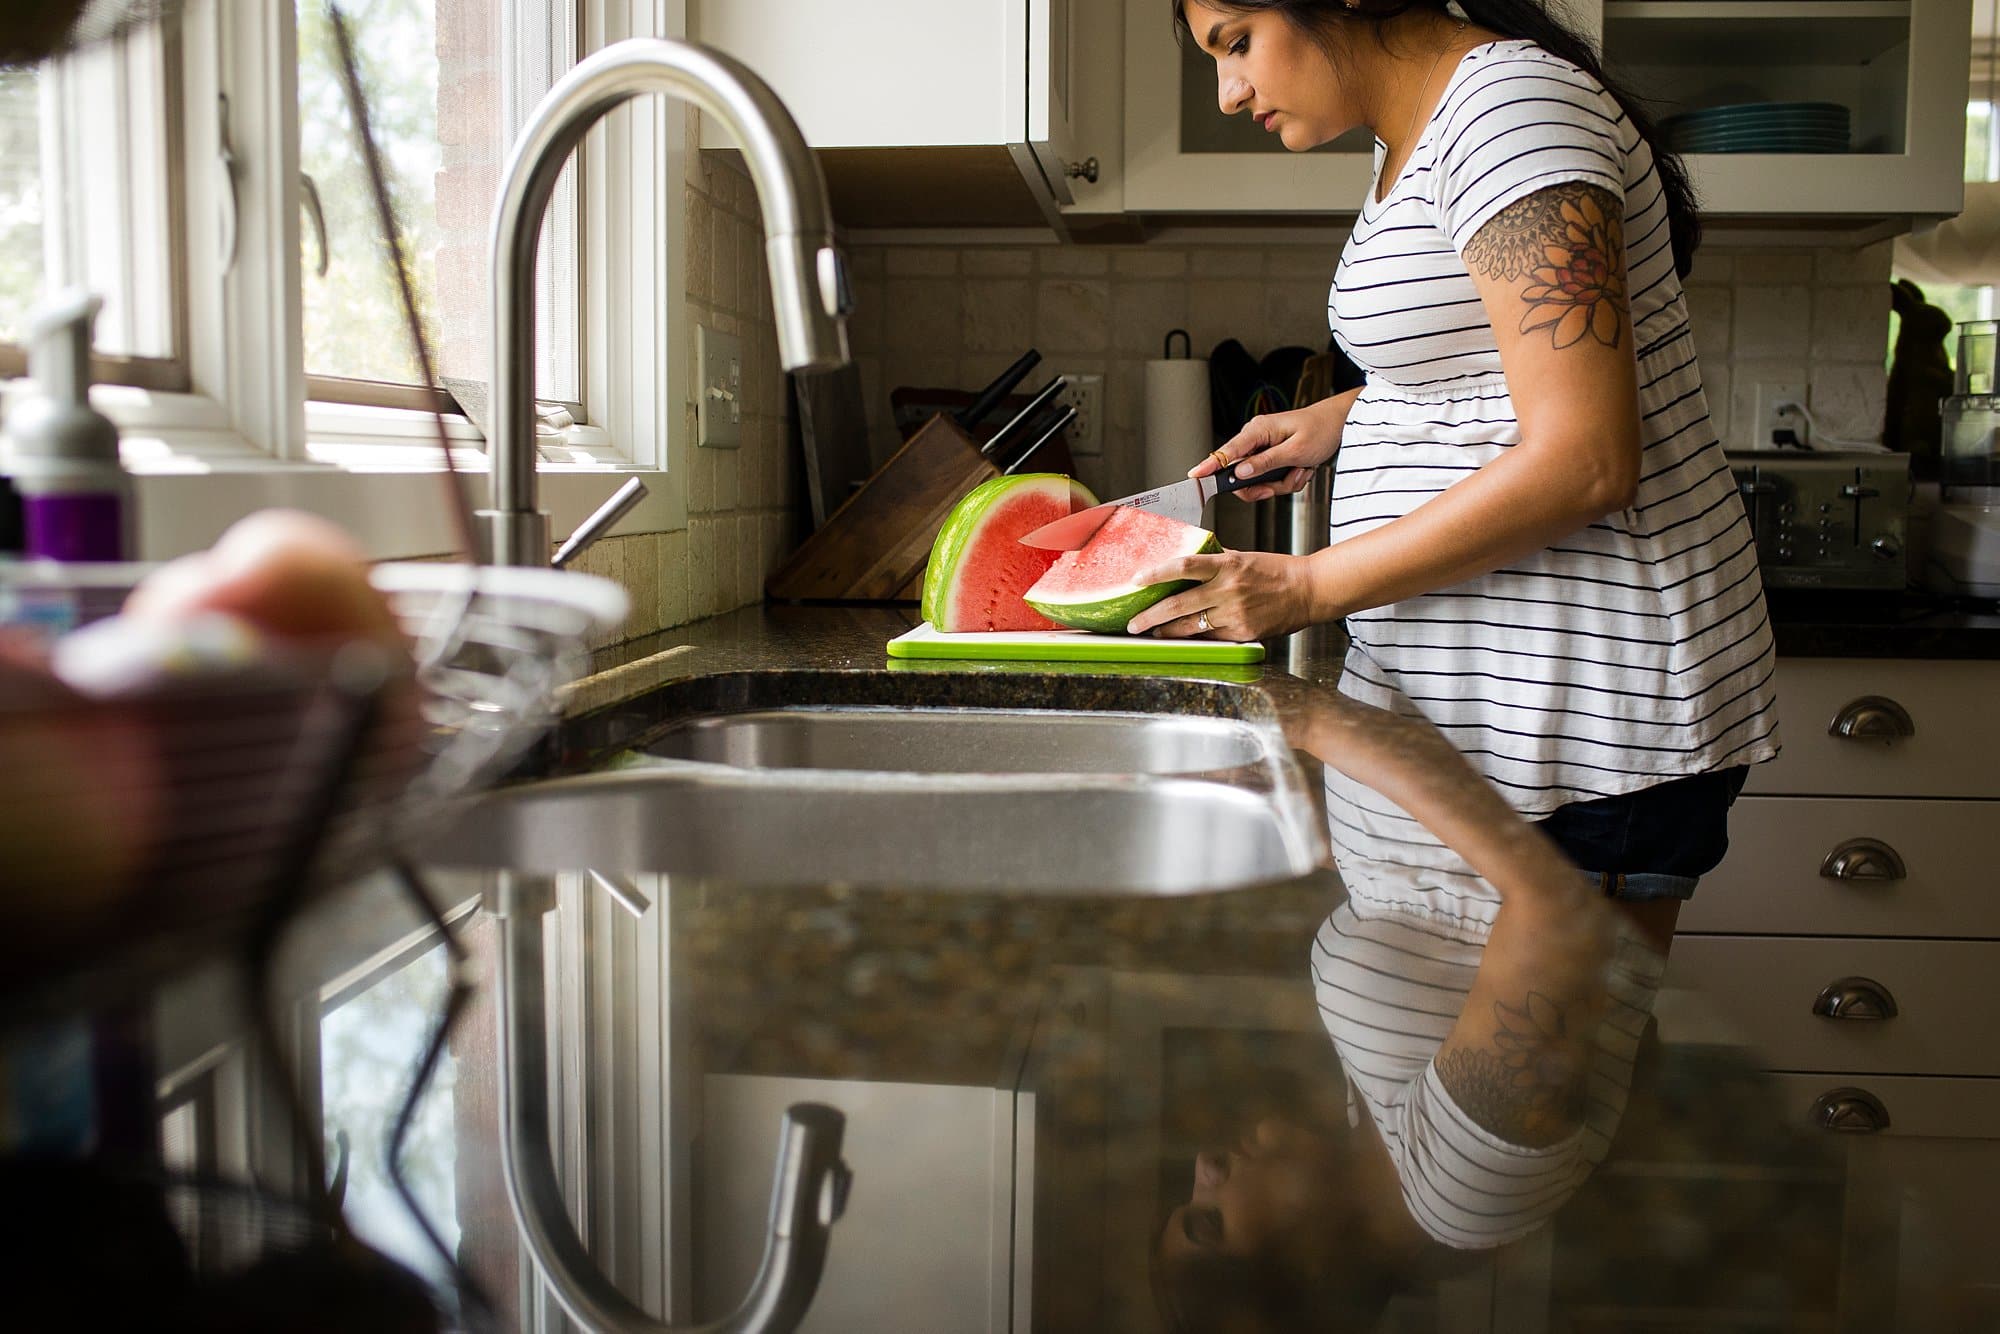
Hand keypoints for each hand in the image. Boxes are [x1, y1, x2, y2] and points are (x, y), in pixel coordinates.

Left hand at [1124, 549, 1316, 640]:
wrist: (1308, 590)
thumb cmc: (1276, 571)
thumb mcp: (1243, 557)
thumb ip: (1214, 560)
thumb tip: (1187, 560)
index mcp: (1227, 565)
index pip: (1184, 565)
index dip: (1157, 573)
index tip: (1136, 580)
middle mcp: (1229, 589)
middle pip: (1179, 604)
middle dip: (1151, 617)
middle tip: (1132, 623)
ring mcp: (1236, 614)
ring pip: (1191, 627)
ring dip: (1166, 632)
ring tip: (1151, 633)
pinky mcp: (1243, 634)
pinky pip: (1211, 638)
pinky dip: (1194, 638)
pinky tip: (1182, 639)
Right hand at [1188, 392, 1352, 502]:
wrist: (1339, 425)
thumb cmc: (1320, 430)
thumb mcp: (1295, 451)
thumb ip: (1265, 463)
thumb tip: (1240, 473)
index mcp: (1257, 431)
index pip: (1225, 452)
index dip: (1207, 466)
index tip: (1194, 477)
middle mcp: (1255, 440)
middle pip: (1240, 475)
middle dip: (1262, 486)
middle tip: (1279, 485)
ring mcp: (1263, 450)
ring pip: (1258, 482)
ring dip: (1282, 483)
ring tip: (1300, 469)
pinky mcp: (1271, 459)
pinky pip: (1271, 480)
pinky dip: (1289, 480)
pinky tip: (1301, 468)